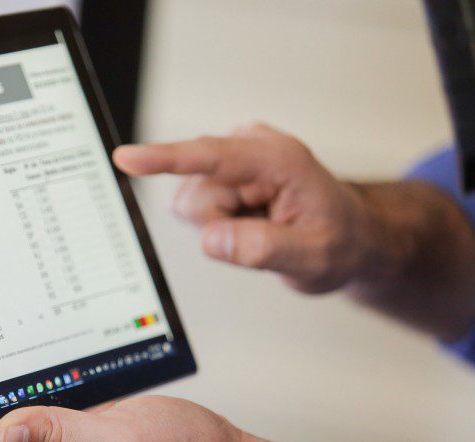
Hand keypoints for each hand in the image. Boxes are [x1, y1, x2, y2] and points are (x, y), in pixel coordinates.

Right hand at [113, 123, 370, 292]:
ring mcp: (236, 158)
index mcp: (277, 160)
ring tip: (258, 226)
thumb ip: (261, 248)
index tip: (126, 158)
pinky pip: (196, 205)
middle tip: (258, 233)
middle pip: (193, 194)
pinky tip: (248, 220)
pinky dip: (217, 221)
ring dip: (217, 224)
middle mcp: (251, 148)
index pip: (209, 158)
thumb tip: (211, 239)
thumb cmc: (338, 241)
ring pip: (190, 202)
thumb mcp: (312, 258)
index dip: (164, 159)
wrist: (350, 235)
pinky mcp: (224, 172)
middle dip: (216, 224)